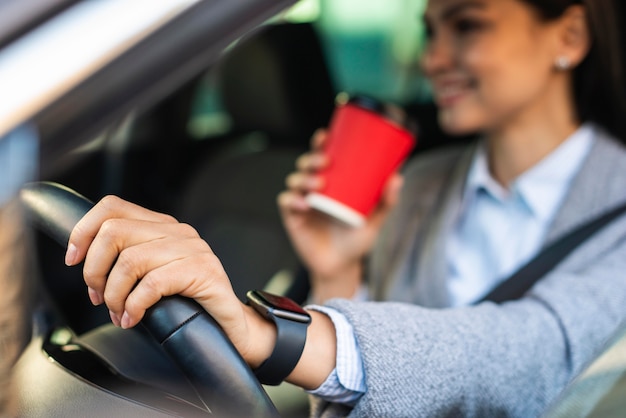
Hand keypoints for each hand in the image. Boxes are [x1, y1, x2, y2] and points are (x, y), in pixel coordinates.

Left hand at [64, 195, 272, 367]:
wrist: (231, 328)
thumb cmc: (188, 305)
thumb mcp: (151, 276)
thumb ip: (126, 260)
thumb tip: (83, 261)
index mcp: (163, 226)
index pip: (112, 207)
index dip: (83, 230)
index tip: (73, 260)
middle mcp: (178, 231)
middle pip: (114, 232)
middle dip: (94, 270)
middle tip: (99, 297)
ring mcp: (194, 249)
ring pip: (130, 260)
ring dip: (115, 295)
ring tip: (120, 314)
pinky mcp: (204, 271)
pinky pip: (152, 284)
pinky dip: (134, 306)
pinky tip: (134, 319)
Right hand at [278, 129, 402, 301]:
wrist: (341, 267)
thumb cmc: (356, 240)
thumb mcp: (374, 220)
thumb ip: (386, 202)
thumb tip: (397, 177)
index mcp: (331, 183)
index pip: (321, 156)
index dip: (319, 143)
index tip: (324, 135)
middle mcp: (314, 189)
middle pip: (305, 165)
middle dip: (311, 158)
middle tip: (325, 162)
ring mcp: (302, 202)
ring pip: (294, 180)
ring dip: (304, 178)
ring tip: (319, 183)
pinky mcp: (293, 218)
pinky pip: (287, 203)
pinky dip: (293, 199)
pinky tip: (304, 204)